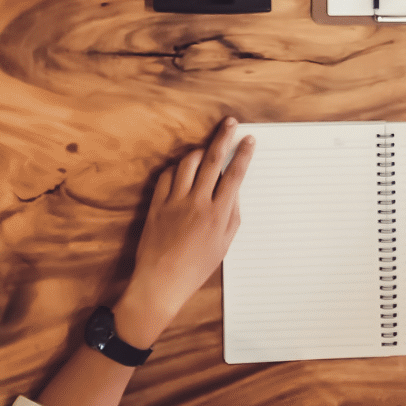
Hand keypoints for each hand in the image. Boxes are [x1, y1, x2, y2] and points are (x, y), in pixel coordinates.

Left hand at [116, 119, 255, 341]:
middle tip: (230, 124)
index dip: (243, 154)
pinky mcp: (157, 204)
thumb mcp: (225, 243)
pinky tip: (182, 170)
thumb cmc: (197, 267)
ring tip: (206, 149)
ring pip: (188, 163)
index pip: (235, 175)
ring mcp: (175, 201)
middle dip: (224, 138)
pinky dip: (176, 168)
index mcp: (218, 214)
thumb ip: (233, 213)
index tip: (248, 140)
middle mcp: (197, 203)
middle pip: (213, 160)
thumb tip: (234, 190)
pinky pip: (166, 176)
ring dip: (199, 151)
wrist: (162, 281)